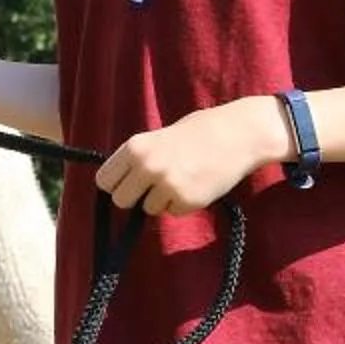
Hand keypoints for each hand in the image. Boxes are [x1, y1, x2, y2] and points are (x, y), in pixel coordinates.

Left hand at [96, 99, 284, 214]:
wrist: (239, 134)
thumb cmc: (200, 131)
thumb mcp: (159, 138)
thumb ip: (139, 159)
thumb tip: (120, 185)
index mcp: (136, 148)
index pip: (104, 181)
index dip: (117, 184)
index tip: (129, 183)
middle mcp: (147, 167)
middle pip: (121, 201)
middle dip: (135, 198)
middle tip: (153, 187)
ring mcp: (166, 185)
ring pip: (149, 209)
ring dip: (162, 200)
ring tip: (183, 178)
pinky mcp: (186, 201)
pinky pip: (173, 212)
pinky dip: (183, 203)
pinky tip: (197, 184)